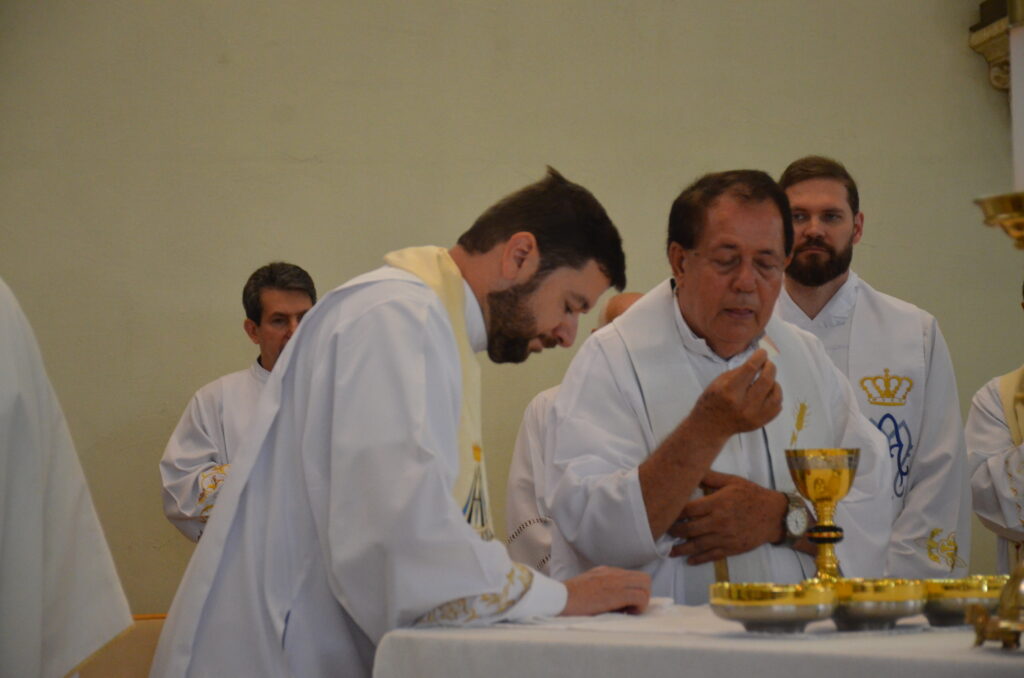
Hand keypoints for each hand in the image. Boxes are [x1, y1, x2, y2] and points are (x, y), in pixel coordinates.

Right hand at [560, 566, 651, 616]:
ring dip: (642, 601)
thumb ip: (600, 588)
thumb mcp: (586, 587)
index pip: (632, 576)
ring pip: (646, 585)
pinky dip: (639, 607)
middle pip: (644, 578)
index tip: (624, 605)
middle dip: (642, 595)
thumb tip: (614, 602)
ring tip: (629, 612)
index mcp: (605, 571)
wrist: (557, 598)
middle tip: (630, 609)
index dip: (633, 591)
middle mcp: (613, 573)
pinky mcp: (615, 593)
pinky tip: (626, 613)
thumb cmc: (567, 599)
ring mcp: (615, 581)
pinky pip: (641, 596)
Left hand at [666, 471, 786, 564]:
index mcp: (717, 503)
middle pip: (689, 529)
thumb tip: (693, 467)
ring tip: (669, 551)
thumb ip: (711, 477)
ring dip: (681, 549)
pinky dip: (699, 559)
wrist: (776, 515)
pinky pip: (712, 555)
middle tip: (663, 531)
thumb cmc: (753, 495)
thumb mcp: (733, 481)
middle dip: (674, 531)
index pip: (688, 509)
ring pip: (697, 545)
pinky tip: (689, 560)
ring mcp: (725, 537)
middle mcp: (719, 521)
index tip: (665, 512)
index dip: (674, 512)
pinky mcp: (732, 548)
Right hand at [688, 349, 781, 442]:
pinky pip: (777, 407)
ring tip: (769, 379)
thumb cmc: (712, 401)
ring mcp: (754, 415)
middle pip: (766, 380)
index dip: (759, 357)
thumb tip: (757, 361)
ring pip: (776, 394)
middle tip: (768, 363)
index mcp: (729, 391)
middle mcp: (743, 404)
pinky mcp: (760, 422)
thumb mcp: (718, 382)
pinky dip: (776, 396)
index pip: (750, 368)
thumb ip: (739, 371)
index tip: (762, 352)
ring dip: (775, 382)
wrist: (711, 426)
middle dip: (770, 367)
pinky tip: (769, 392)